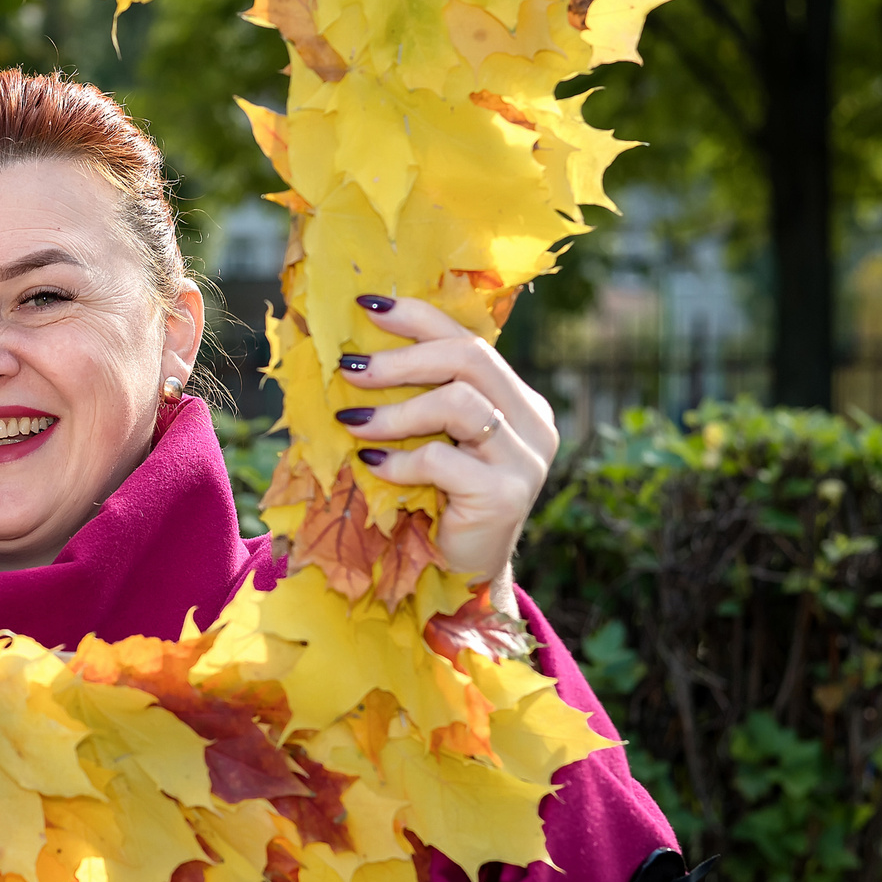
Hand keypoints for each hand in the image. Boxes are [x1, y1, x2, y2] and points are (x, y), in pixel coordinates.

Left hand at [335, 295, 556, 595]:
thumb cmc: (436, 502)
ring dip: (394, 412)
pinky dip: (400, 460)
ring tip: (351, 424)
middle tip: (349, 370)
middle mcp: (532, 420)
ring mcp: (527, 457)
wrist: (460, 575)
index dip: (418, 317)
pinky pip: (443, 460)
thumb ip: (418, 399)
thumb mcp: (431, 441)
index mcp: (517, 398)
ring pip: (458, 403)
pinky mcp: (508, 494)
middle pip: (469, 358)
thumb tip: (355, 354)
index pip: (470, 338)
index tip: (367, 306)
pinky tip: (374, 467)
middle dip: (401, 359)